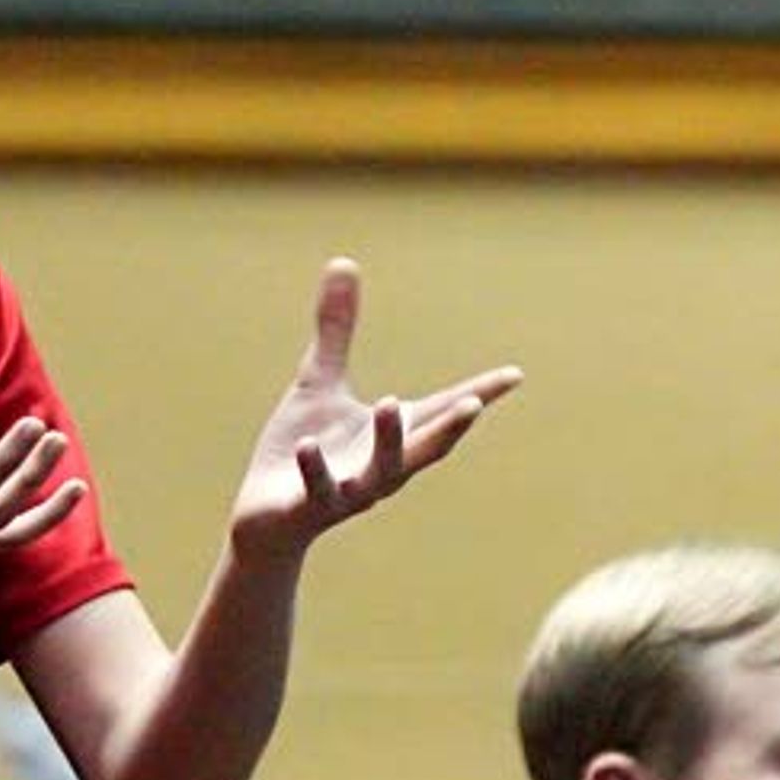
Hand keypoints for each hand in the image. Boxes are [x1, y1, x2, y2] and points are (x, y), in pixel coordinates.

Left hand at [228, 260, 520, 567]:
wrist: (265, 518)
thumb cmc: (301, 450)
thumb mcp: (319, 382)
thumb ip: (336, 330)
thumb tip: (344, 261)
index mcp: (390, 435)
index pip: (441, 411)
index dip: (478, 395)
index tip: (515, 375)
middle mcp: (380, 465)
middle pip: (427, 449)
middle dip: (451, 429)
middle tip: (475, 406)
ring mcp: (349, 490)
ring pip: (380, 473)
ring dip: (389, 441)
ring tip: (391, 402)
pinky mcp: (310, 508)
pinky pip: (319, 490)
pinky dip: (316, 468)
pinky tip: (309, 444)